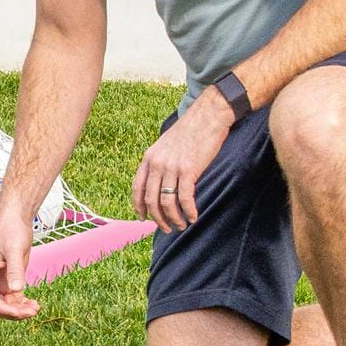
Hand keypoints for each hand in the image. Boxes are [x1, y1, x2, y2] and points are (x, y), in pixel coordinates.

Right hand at [0, 204, 40, 318]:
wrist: (15, 218)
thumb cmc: (10, 230)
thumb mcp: (14, 249)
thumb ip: (14, 270)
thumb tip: (16, 291)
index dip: (4, 309)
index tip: (21, 312)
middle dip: (13, 312)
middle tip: (33, 311)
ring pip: (6, 304)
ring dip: (19, 310)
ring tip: (36, 308)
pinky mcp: (10, 278)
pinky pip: (13, 298)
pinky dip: (22, 303)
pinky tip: (34, 303)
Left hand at [131, 91, 232, 231]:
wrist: (208, 117)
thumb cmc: (190, 131)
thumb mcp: (166, 145)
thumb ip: (160, 162)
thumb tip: (160, 181)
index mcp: (149, 158)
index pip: (137, 188)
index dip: (138, 206)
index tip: (143, 218)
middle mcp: (156, 164)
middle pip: (150, 199)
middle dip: (157, 218)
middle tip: (166, 228)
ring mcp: (171, 167)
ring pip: (166, 202)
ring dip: (173, 218)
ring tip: (180, 225)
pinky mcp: (189, 170)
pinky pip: (184, 198)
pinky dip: (188, 211)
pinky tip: (193, 217)